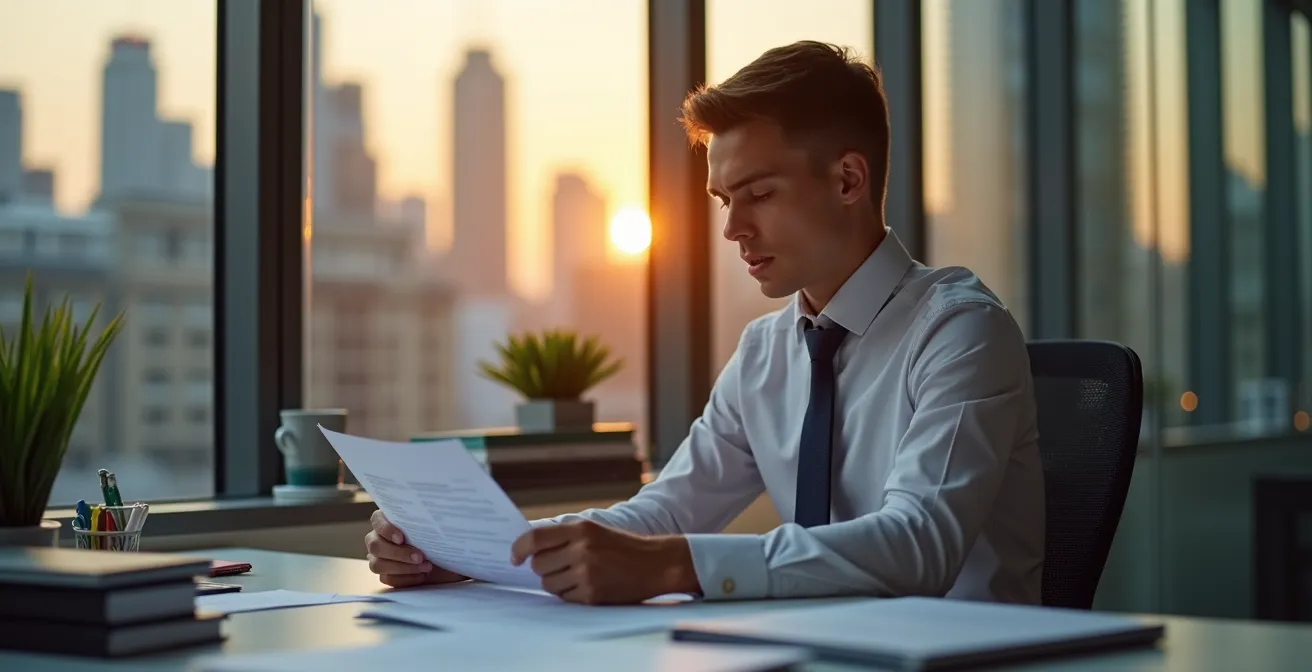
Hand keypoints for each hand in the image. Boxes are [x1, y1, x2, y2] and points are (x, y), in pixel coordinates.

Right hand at [365, 509, 466, 587]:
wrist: (449, 560)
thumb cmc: (440, 538)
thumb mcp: (436, 527)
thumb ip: (428, 520)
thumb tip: (434, 513)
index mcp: (387, 520)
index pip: (377, 520)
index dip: (386, 529)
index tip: (402, 538)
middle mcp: (378, 538)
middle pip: (375, 546)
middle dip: (398, 553)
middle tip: (420, 557)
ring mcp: (378, 557)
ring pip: (378, 564)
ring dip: (403, 567)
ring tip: (426, 567)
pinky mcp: (385, 574)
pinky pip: (388, 579)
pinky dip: (406, 578)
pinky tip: (422, 575)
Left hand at [509, 520, 698, 604]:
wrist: (656, 563)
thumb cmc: (622, 547)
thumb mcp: (594, 531)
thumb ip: (564, 537)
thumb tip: (530, 549)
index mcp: (580, 530)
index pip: (535, 538)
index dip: (518, 549)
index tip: (514, 558)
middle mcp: (582, 550)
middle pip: (539, 565)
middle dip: (543, 568)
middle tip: (558, 567)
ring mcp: (587, 573)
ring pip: (548, 584)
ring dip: (556, 583)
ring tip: (576, 576)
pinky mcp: (593, 594)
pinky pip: (565, 598)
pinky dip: (570, 594)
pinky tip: (587, 586)